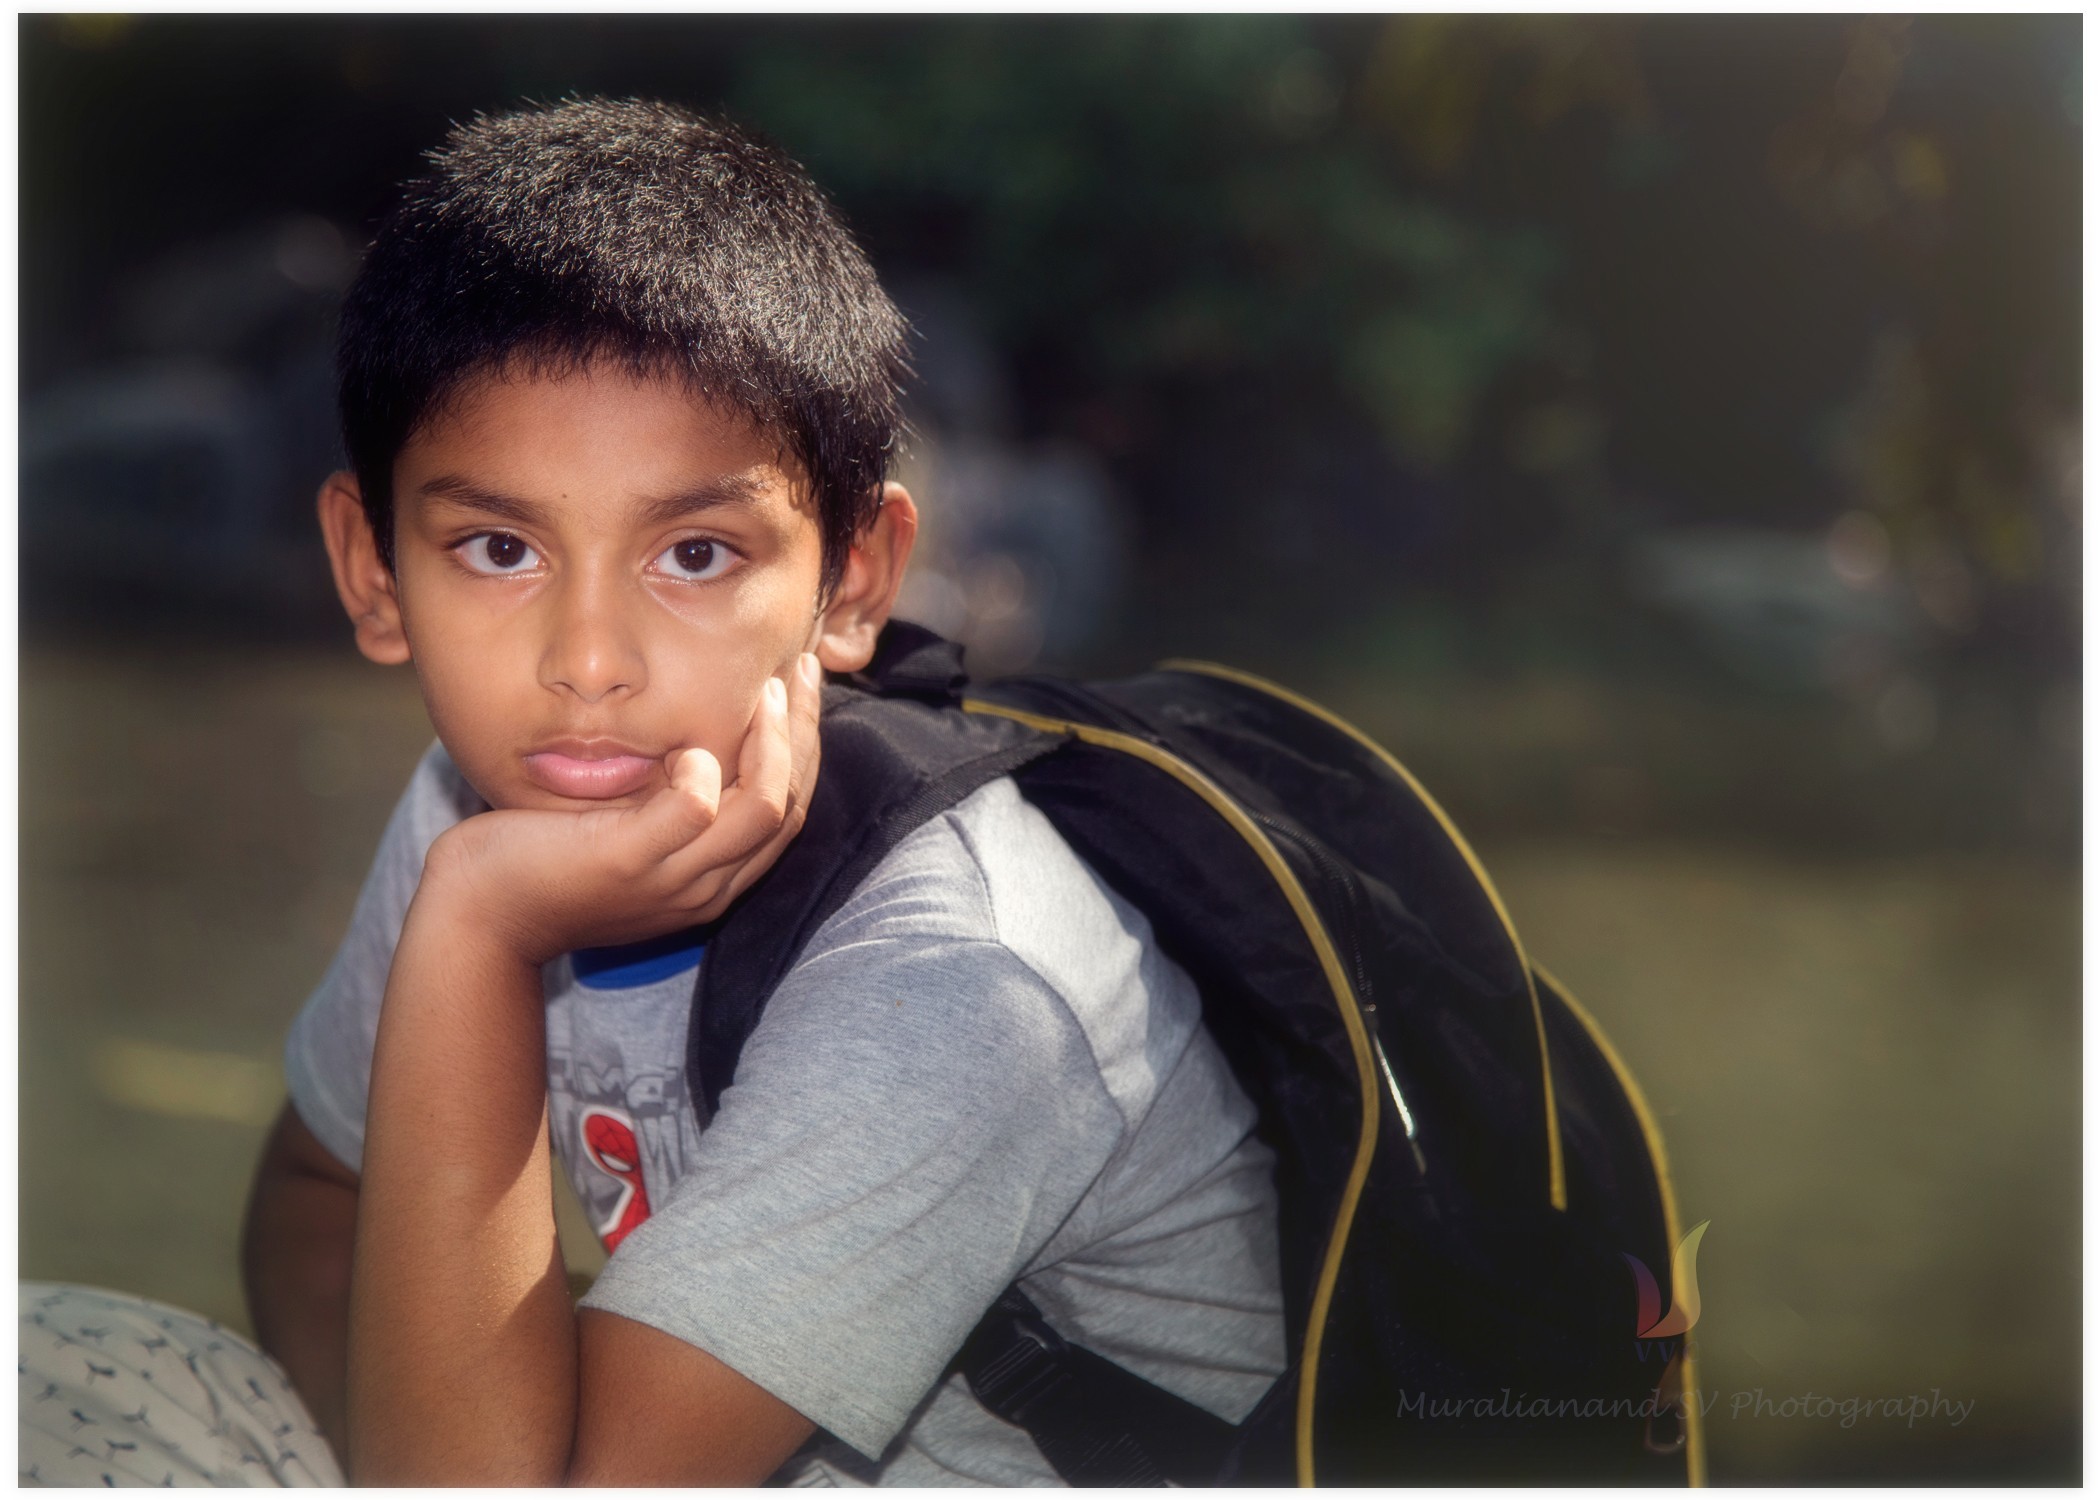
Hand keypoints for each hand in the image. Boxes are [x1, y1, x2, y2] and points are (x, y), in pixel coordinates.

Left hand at [419, 653, 823, 964]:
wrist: (481, 918)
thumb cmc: (542, 866)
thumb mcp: (625, 839)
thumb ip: (664, 807)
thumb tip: (693, 743)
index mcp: (712, 884)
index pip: (788, 814)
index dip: (803, 749)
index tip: (800, 692)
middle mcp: (706, 888)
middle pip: (788, 806)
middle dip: (805, 733)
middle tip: (805, 671)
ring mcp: (670, 879)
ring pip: (763, 807)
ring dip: (775, 741)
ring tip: (767, 689)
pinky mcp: (628, 860)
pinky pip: (695, 808)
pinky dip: (701, 769)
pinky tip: (686, 745)